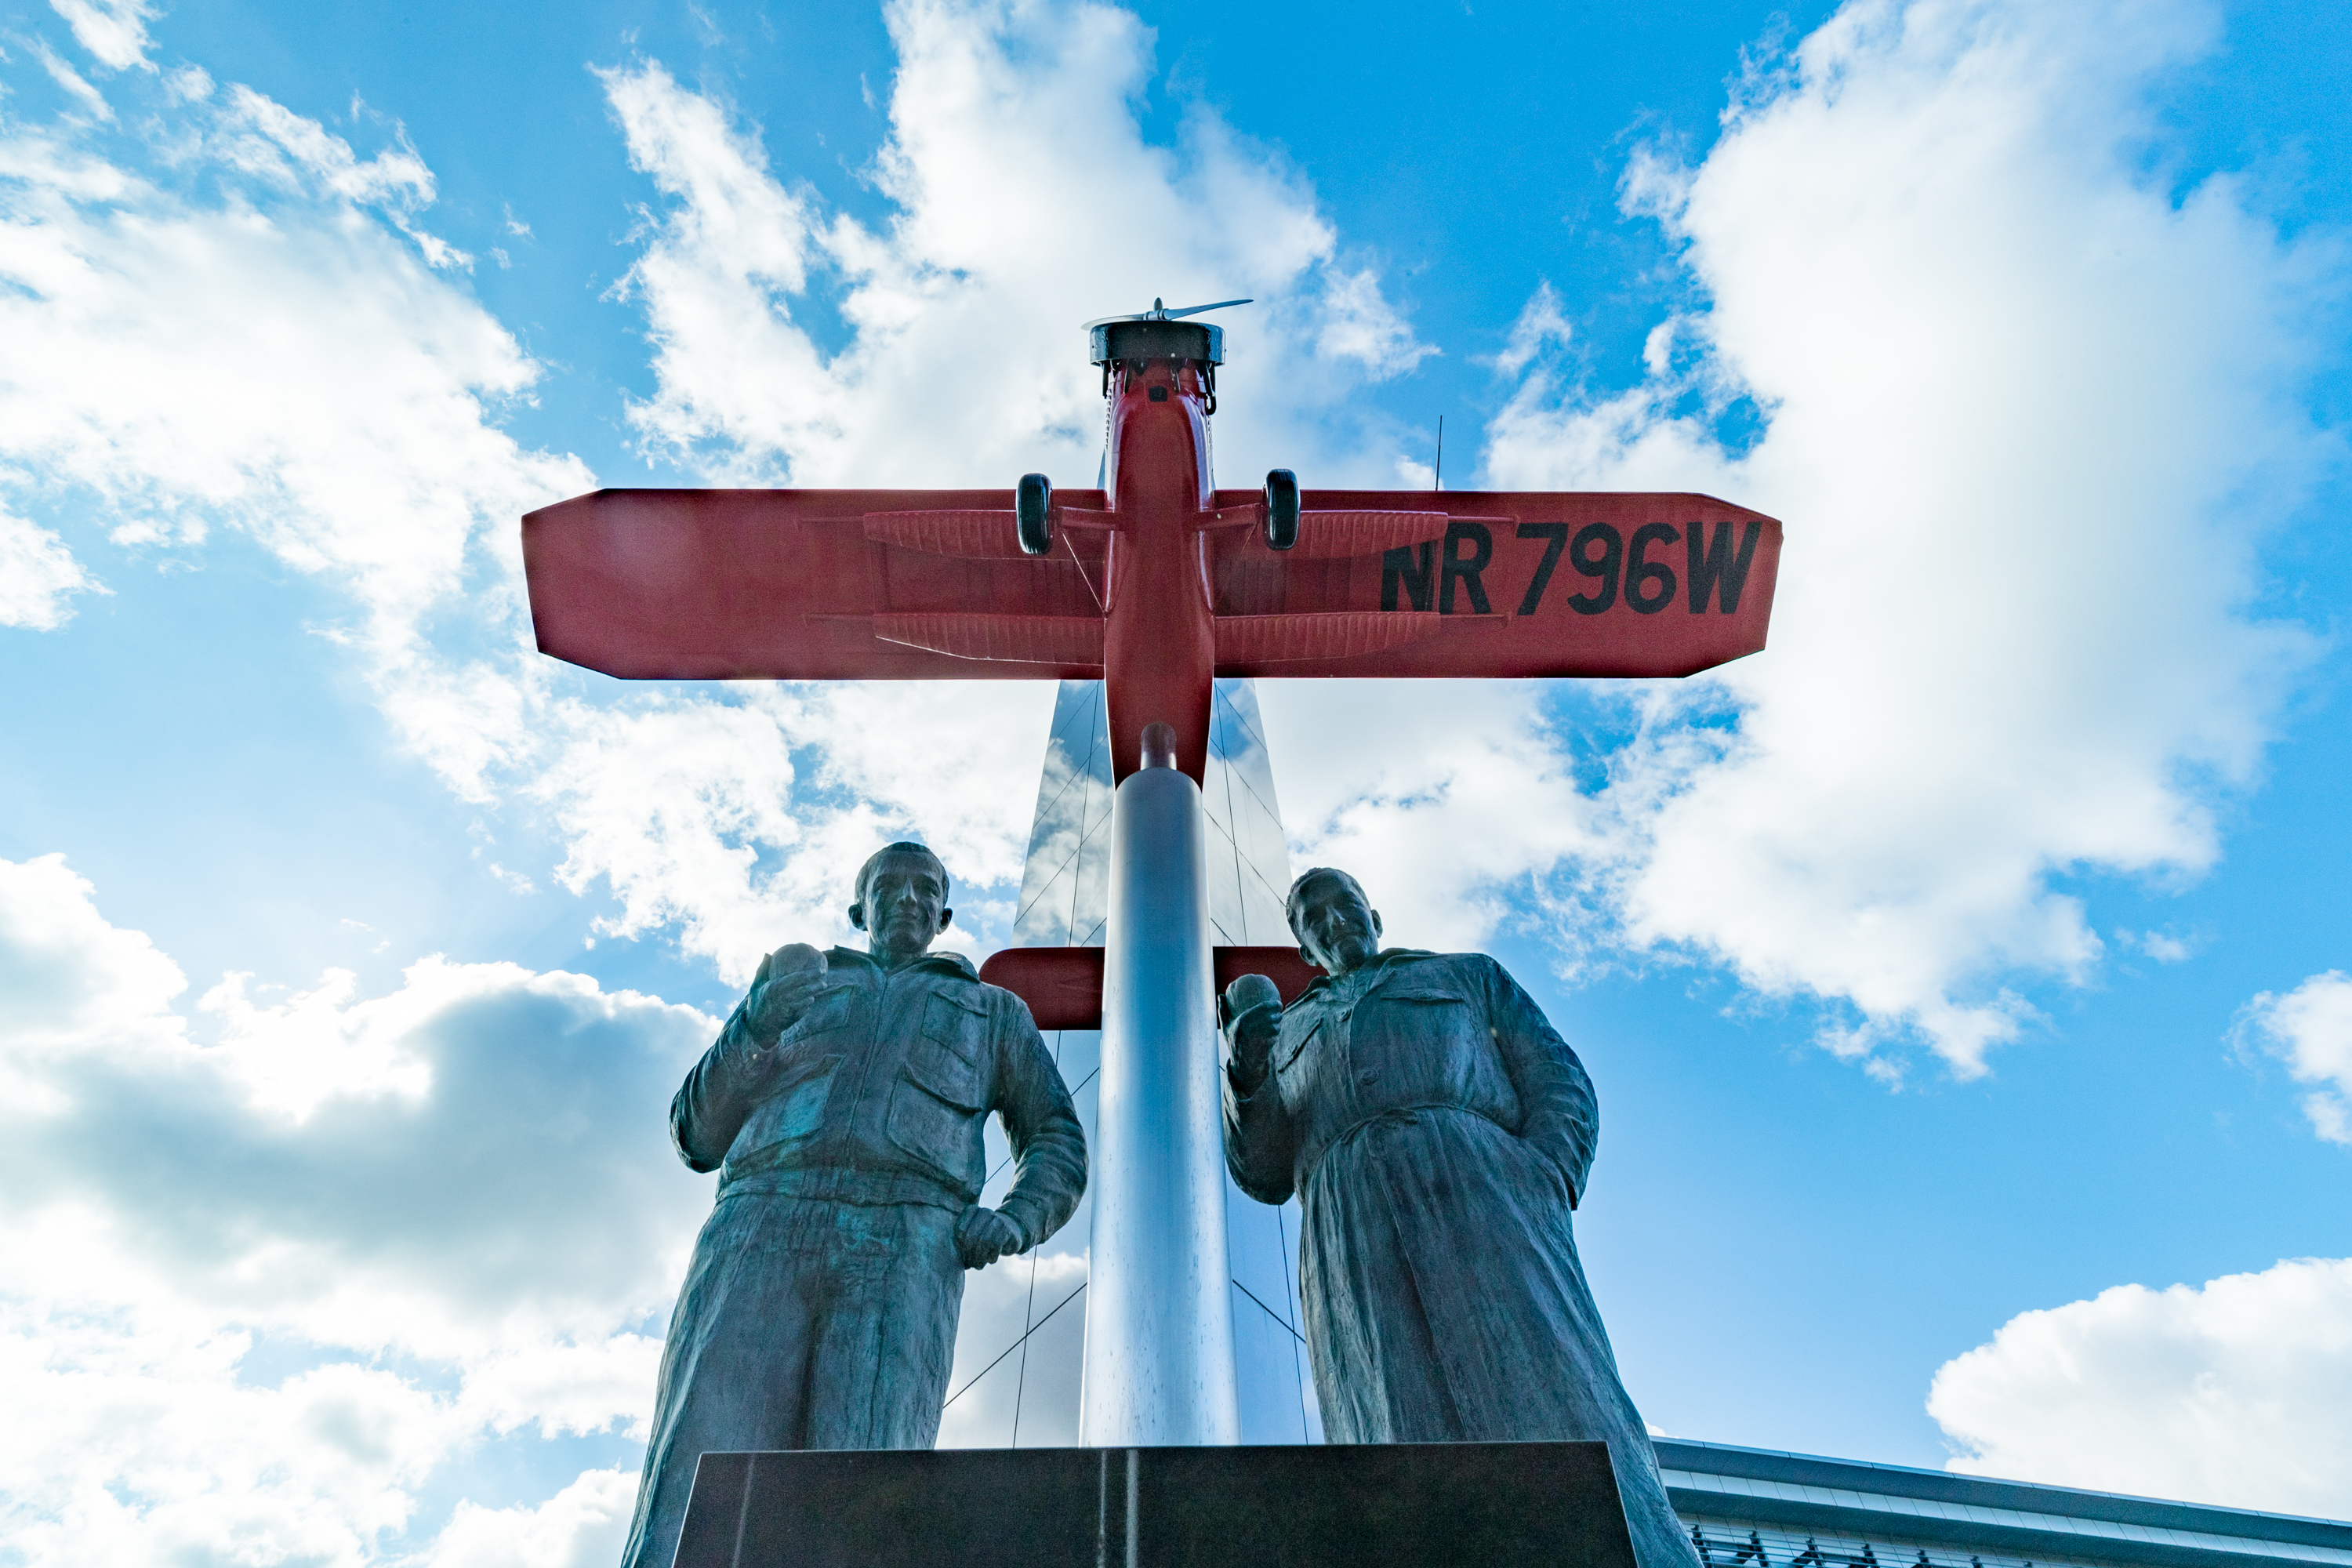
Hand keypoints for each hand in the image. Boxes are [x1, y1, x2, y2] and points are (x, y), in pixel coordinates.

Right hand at [747, 968, 825, 1042]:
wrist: (756, 1027)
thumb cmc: (756, 1004)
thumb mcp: (756, 986)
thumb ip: (762, 970)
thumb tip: (767, 954)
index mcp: (775, 987)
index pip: (798, 978)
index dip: (812, 973)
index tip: (821, 969)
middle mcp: (782, 997)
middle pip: (806, 989)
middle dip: (818, 984)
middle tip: (824, 981)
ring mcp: (788, 1008)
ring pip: (807, 1000)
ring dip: (813, 995)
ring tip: (819, 989)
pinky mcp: (791, 1018)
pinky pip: (805, 1009)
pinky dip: (808, 1005)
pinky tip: (809, 1000)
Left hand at [955, 1206, 1023, 1269]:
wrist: (1010, 1229)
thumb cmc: (984, 1235)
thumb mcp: (970, 1235)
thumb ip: (960, 1241)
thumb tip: (953, 1261)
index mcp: (971, 1210)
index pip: (960, 1229)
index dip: (960, 1246)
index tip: (962, 1256)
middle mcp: (984, 1211)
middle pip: (971, 1237)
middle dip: (969, 1254)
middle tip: (970, 1264)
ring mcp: (997, 1219)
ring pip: (984, 1242)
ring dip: (979, 1258)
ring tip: (978, 1265)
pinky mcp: (1006, 1229)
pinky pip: (995, 1246)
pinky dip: (991, 1257)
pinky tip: (990, 1260)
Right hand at [1220, 974, 1282, 1093]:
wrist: (1241, 1065)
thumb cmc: (1234, 1043)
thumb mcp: (1226, 1027)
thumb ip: (1223, 1011)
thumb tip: (1220, 995)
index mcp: (1242, 1021)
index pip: (1262, 1008)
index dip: (1273, 1004)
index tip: (1278, 1003)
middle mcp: (1250, 1029)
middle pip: (1271, 1017)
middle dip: (1277, 1015)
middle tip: (1278, 1013)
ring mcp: (1258, 1038)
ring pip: (1275, 1027)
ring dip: (1278, 1026)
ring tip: (1276, 1024)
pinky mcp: (1265, 1047)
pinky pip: (1274, 1037)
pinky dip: (1275, 1036)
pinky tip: (1273, 1036)